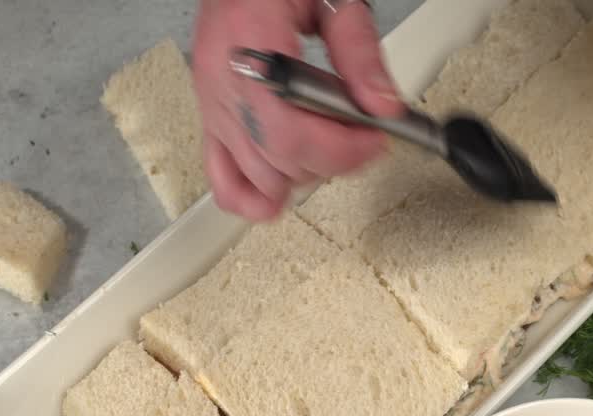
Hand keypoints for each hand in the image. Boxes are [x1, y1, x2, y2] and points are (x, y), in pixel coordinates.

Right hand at [192, 0, 404, 219]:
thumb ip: (360, 51)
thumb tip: (381, 105)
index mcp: (250, 40)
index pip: (290, 132)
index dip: (340, 151)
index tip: (374, 140)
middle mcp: (223, 77)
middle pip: (278, 159)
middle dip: (332, 161)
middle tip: (363, 138)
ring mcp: (212, 100)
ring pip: (258, 177)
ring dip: (303, 175)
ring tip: (331, 148)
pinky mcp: (211, 115)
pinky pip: (221, 178)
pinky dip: (254, 196)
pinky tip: (284, 193)